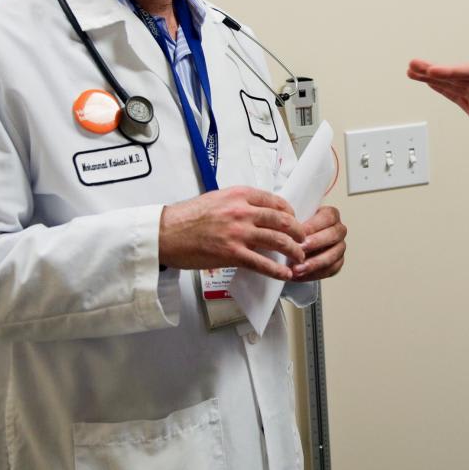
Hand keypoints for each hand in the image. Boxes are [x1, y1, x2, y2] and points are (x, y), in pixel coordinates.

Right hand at [159, 186, 305, 279]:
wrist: (165, 233)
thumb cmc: (187, 217)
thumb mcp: (217, 199)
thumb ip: (239, 203)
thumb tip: (258, 212)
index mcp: (239, 195)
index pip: (275, 201)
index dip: (290, 212)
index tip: (294, 219)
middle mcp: (241, 211)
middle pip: (282, 220)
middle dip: (297, 231)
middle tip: (303, 239)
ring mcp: (238, 233)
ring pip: (277, 240)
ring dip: (293, 250)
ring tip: (299, 256)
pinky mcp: (232, 254)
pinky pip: (262, 263)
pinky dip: (277, 270)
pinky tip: (285, 274)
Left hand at [291, 205, 346, 281]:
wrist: (296, 245)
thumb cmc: (295, 230)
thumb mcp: (293, 220)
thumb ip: (292, 221)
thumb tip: (285, 223)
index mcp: (331, 215)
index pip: (328, 217)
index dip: (314, 226)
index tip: (300, 234)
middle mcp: (338, 230)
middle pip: (334, 235)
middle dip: (316, 243)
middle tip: (300, 250)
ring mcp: (340, 247)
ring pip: (333, 255)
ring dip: (314, 263)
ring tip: (297, 269)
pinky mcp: (337, 262)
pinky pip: (330, 270)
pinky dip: (315, 274)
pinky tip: (301, 275)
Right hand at [407, 32, 468, 155]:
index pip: (465, 71)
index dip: (448, 71)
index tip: (432, 70)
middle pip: (452, 75)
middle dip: (431, 70)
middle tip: (413, 64)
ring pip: (449, 85)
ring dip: (431, 79)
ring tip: (413, 72)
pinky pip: (454, 97)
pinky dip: (441, 90)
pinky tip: (430, 84)